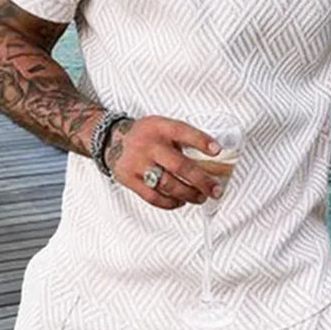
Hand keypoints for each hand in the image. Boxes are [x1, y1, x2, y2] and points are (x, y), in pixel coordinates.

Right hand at [101, 115, 224, 209]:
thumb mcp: (162, 126)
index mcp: (160, 128)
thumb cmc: (146, 135)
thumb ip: (182, 139)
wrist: (112, 139)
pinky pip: (153, 197)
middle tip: (215, 190)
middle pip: (179, 166)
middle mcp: (149, 145)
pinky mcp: (129, 179)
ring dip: (189, 194)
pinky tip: (181, 201)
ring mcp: (138, 163)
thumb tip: (212, 157)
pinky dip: (170, 202)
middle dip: (202, 181)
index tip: (217, 151)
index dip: (201, 141)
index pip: (183, 132)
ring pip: (168, 185)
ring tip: (201, 197)